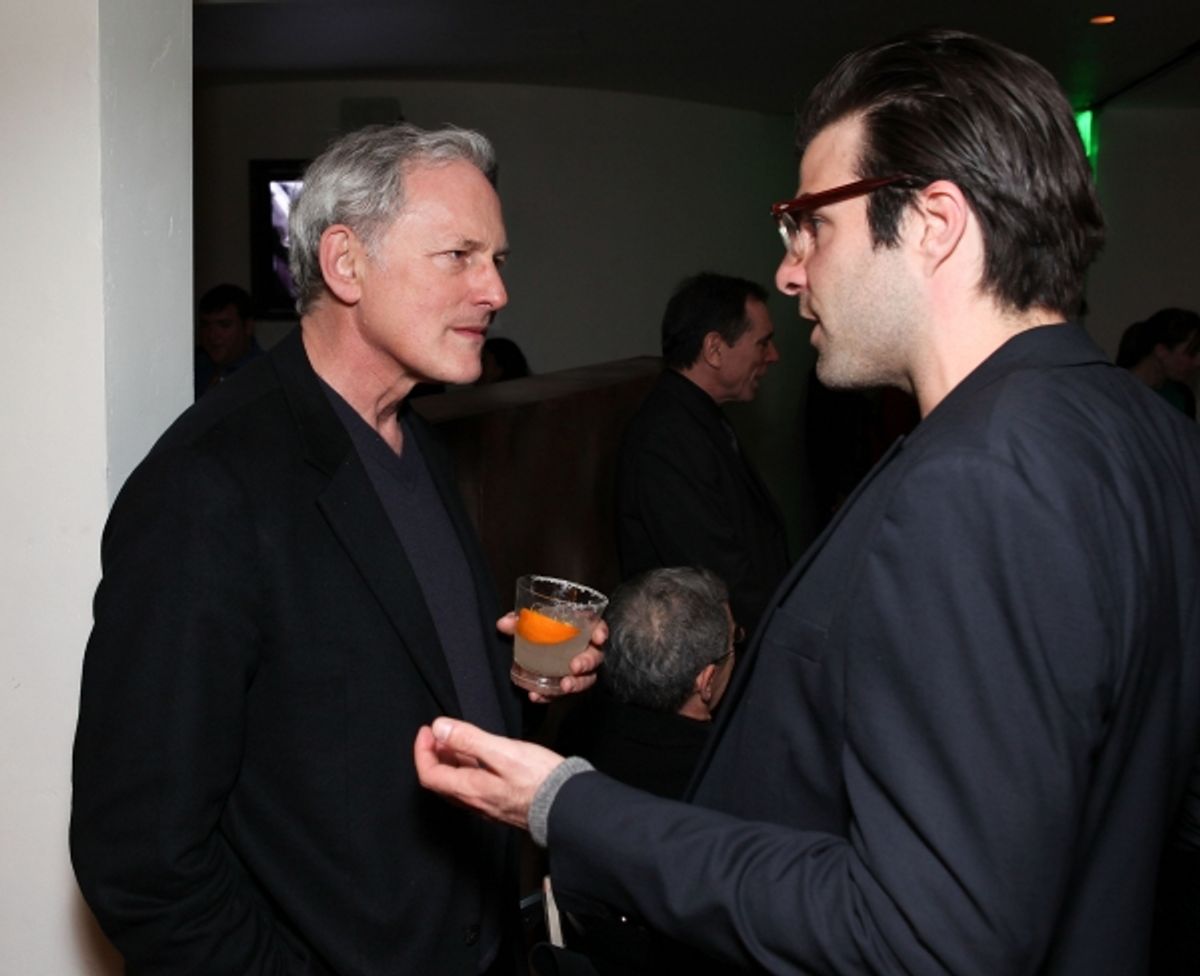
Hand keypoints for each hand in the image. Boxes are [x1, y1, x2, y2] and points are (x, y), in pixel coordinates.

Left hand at [414, 717, 562, 829]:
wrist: (567, 806)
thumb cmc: (539, 779)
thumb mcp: (502, 751)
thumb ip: (469, 739)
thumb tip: (439, 728)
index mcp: (470, 789)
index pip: (430, 774)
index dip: (422, 751)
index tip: (427, 730)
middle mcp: (475, 802)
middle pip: (441, 782)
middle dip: (434, 755)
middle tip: (437, 734)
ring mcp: (488, 806)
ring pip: (457, 785)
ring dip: (450, 762)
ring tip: (454, 740)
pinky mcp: (502, 805)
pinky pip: (473, 788)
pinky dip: (466, 769)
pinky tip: (478, 758)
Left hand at [497, 612, 606, 701]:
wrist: (534, 648)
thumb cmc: (541, 630)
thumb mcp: (529, 623)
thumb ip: (518, 622)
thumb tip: (503, 623)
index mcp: (581, 629)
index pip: (597, 627)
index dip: (601, 632)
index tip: (598, 638)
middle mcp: (584, 649)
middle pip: (595, 656)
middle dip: (587, 662)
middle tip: (574, 666)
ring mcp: (577, 669)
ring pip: (586, 678)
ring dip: (577, 683)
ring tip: (564, 686)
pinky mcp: (566, 683)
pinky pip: (562, 692)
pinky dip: (550, 696)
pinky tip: (538, 696)